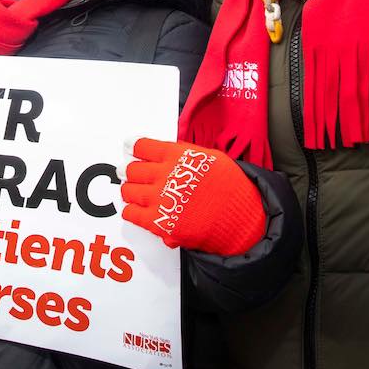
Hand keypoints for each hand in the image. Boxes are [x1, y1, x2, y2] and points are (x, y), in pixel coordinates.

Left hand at [120, 138, 265, 256]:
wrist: (240, 219)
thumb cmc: (231, 188)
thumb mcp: (210, 158)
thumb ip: (184, 154)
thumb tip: (167, 151)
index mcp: (176, 156)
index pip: (142, 146)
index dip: (133, 147)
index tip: (128, 147)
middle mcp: (164, 175)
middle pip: (132, 170)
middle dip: (130, 171)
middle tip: (128, 172)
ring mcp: (159, 199)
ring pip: (128, 191)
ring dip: (130, 190)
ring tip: (134, 191)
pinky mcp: (158, 222)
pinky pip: (132, 214)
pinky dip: (131, 211)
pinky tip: (136, 209)